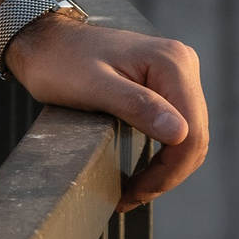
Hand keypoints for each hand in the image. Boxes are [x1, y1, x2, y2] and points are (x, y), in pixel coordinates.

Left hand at [2, 14, 208, 211]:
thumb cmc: (59, 61)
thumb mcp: (92, 87)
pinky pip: (175, 127)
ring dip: (165, 168)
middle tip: (130, 198)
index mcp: (172, 63)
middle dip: (166, 174)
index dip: (168, 171)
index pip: (191, 133)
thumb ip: (136, 106)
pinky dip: (162, 153)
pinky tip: (141, 172)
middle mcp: (182, 64)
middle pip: (194, 136)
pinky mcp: (164, 83)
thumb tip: (181, 134)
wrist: (43, 40)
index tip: (134, 193)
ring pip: (188, 136)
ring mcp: (175, 73)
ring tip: (133, 191)